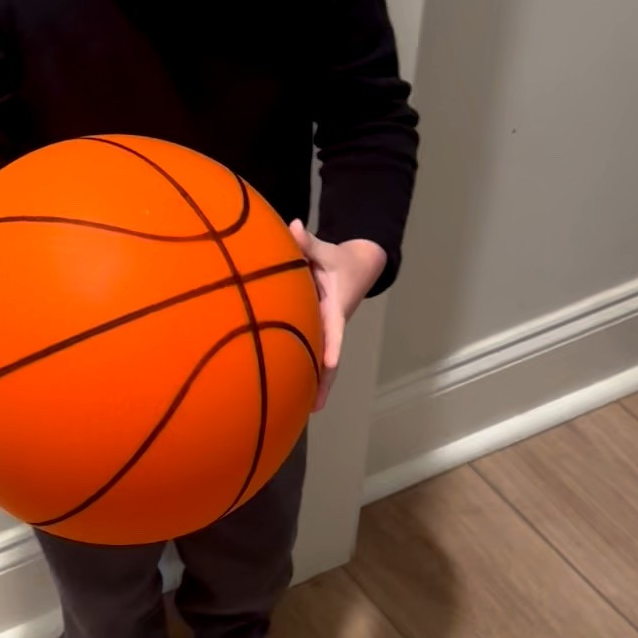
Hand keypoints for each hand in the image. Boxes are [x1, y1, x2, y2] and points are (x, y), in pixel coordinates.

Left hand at [288, 226, 386, 411]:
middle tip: (313, 407)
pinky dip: (298, 368)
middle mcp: (329, 326)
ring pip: (314, 360)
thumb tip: (293, 227)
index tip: (328, 365)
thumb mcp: (327, 251)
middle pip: (325, 358)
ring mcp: (321, 332)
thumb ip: (308, 244)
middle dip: (321, 381)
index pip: (334, 331)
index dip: (331, 347)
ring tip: (297, 410)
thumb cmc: (341, 261)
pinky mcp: (311, 331)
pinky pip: (304, 352)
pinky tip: (279, 390)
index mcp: (335, 310)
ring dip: (310, 382)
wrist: (358, 267)